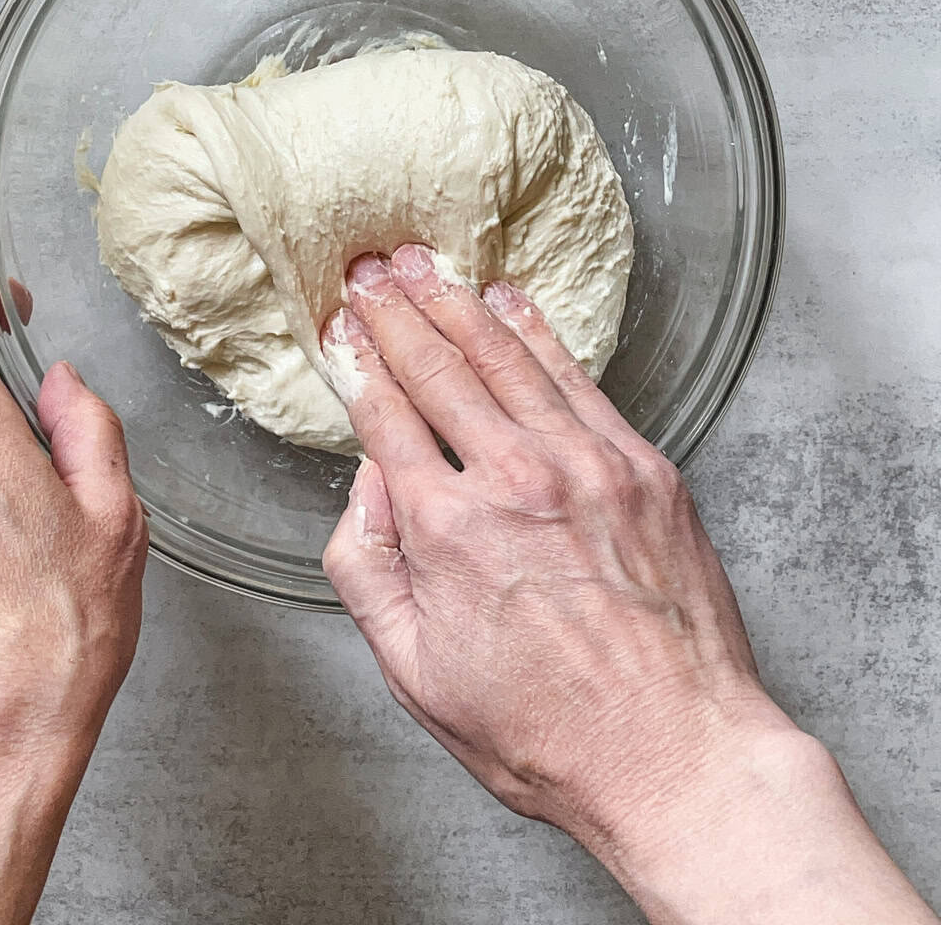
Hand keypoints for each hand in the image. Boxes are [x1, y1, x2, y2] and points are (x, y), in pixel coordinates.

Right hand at [322, 246, 938, 924]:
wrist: (677, 753)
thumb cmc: (546, 731)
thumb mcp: (416, 674)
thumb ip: (367, 570)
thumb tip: (364, 483)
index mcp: (448, 530)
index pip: (387, 416)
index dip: (359, 362)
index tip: (343, 329)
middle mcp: (514, 480)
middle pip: (440, 370)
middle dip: (398, 313)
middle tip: (372, 273)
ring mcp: (586, 465)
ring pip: (508, 359)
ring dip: (459, 304)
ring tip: (425, 267)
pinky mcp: (643, 468)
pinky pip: (578, 379)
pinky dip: (539, 333)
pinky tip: (512, 304)